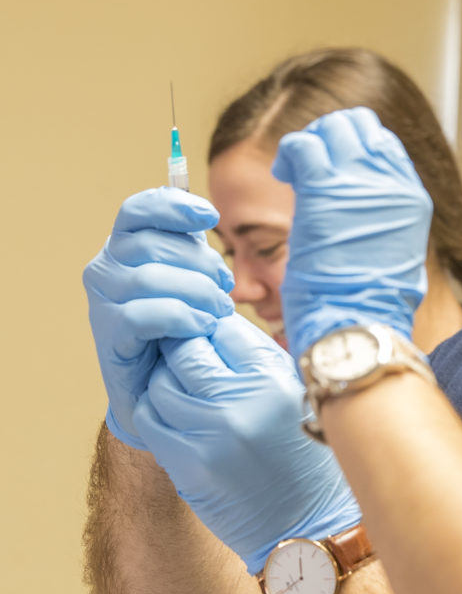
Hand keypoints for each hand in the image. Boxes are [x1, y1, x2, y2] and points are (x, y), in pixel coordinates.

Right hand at [83, 187, 234, 448]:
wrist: (160, 387)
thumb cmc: (180, 327)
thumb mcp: (189, 282)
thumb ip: (192, 251)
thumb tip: (205, 215)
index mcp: (124, 246)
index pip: (139, 210)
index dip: (174, 207)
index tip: (210, 216)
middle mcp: (106, 266)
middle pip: (155, 245)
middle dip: (201, 264)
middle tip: (225, 288)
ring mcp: (103, 300)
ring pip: (152, 278)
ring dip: (198, 294)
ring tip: (219, 311)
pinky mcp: (110, 332)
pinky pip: (147, 314)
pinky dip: (182, 318)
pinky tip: (202, 327)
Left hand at [135, 313, 360, 573]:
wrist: (308, 526)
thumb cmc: (309, 459)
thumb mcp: (301, 397)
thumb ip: (263, 360)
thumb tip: (217, 324)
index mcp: (276, 380)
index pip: (224, 328)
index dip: (215, 331)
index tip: (216, 340)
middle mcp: (241, 403)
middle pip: (186, 350)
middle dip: (185, 350)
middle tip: (192, 360)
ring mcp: (210, 435)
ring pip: (161, 383)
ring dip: (168, 381)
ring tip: (186, 391)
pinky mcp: (187, 464)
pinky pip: (149, 420)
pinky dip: (157, 412)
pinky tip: (177, 418)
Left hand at [272, 106, 431, 360]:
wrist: (357, 321)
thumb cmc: (370, 304)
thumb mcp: (398, 253)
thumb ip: (386, 220)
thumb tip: (368, 213)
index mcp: (411, 198)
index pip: (385, 144)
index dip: (355, 147)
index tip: (336, 167)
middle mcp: (391, 183)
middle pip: (360, 127)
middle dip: (330, 136)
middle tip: (311, 162)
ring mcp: (358, 183)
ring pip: (332, 128)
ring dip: (309, 143)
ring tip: (295, 170)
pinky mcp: (323, 189)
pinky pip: (302, 146)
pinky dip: (289, 153)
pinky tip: (284, 173)